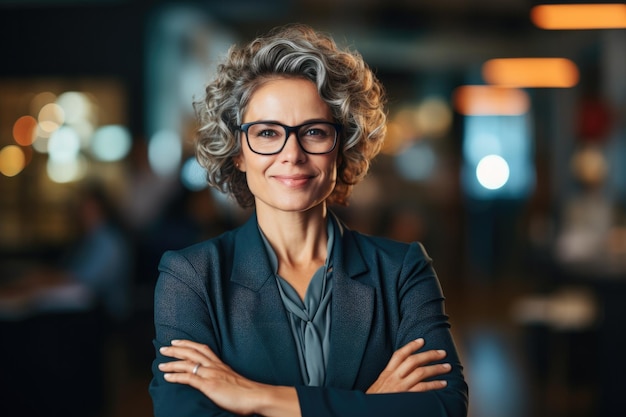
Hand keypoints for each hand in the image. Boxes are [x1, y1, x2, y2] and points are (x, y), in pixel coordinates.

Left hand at [158, 339, 299, 416]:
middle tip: (164, 347)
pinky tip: (167, 376)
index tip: (178, 342)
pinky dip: (176, 376)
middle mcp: (215, 366)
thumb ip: (224, 378)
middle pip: (192, 352)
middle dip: (176, 349)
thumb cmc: (247, 393)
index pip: (202, 348)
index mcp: (220, 364)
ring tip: (161, 363)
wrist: (256, 396)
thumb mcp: (233, 381)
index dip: (189, 344)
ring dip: (172, 362)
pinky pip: (189, 378)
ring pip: (188, 363)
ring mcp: (211, 374)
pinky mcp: (209, 385)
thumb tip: (218, 382)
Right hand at [366, 338, 450, 393]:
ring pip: (420, 372)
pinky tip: (443, 384)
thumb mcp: (378, 386)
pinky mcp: (406, 397)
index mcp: (386, 374)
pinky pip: (423, 388)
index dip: (411, 346)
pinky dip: (434, 385)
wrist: (366, 411)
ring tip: (447, 367)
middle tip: (442, 352)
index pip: (399, 355)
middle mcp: (393, 377)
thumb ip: (389, 378)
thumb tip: (401, 373)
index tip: (422, 340)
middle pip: (413, 360)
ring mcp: (400, 387)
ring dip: (436, 368)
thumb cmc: (373, 400)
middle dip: (429, 355)